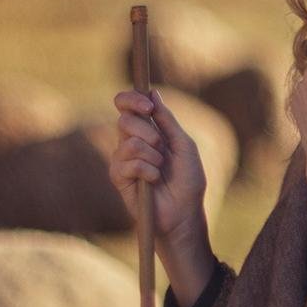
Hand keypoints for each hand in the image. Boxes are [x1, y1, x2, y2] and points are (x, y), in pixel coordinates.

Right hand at [110, 88, 207, 243]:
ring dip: (151, 154)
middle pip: (124, 120)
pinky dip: (146, 170)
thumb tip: (153, 93)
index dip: (131, 99)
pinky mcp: (118, 178)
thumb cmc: (188, 181)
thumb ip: (167, 121)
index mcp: (147, 131)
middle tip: (161, 146)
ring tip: (161, 169)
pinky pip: (127, 163)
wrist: (184, 213)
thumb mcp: (184, 146)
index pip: (127, 106)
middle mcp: (132, 142)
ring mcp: (123, 160)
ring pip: (127, 142)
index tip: (147, 105)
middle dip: (146, 131)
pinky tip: (154, 181)